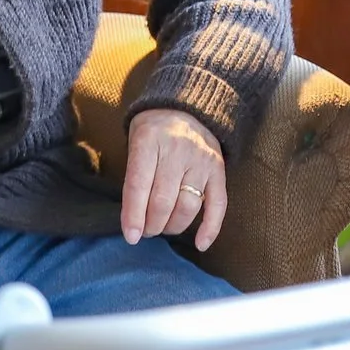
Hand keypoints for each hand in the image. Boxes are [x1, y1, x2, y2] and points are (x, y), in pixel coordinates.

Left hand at [119, 110, 226, 249]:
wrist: (187, 105)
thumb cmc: (153, 130)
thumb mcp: (135, 141)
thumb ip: (134, 176)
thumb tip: (133, 221)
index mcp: (148, 140)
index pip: (139, 185)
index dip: (134, 215)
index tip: (130, 236)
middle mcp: (177, 150)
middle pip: (163, 200)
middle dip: (151, 224)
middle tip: (145, 230)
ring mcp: (201, 160)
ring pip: (188, 206)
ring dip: (173, 227)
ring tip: (162, 227)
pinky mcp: (218, 170)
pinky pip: (218, 204)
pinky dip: (210, 228)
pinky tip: (200, 244)